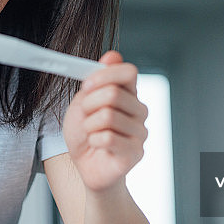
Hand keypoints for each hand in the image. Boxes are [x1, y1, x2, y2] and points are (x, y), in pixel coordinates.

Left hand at [62, 52, 148, 192]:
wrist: (86, 167)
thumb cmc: (85, 133)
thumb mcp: (83, 102)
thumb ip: (96, 80)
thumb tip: (112, 56)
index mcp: (129, 94)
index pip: (129, 72)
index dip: (105, 75)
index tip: (86, 86)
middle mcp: (139, 110)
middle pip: (114, 93)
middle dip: (89, 104)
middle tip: (84, 116)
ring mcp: (140, 132)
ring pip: (108, 116)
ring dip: (89, 125)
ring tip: (89, 133)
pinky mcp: (135, 152)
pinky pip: (107, 138)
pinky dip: (92, 140)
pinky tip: (96, 145)